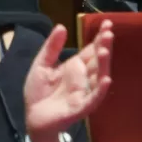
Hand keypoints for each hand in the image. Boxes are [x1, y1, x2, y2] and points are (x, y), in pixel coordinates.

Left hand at [22, 23, 113, 141]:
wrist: (33, 118)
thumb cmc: (38, 93)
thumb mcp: (41, 65)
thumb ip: (51, 47)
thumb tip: (61, 26)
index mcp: (75, 67)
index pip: (90, 50)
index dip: (98, 38)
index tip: (107, 23)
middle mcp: (83, 78)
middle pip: (97, 61)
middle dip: (103, 46)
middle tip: (109, 32)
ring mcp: (84, 92)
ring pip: (98, 77)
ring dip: (104, 64)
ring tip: (105, 50)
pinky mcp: (81, 107)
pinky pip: (94, 98)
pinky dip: (101, 90)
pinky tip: (106, 79)